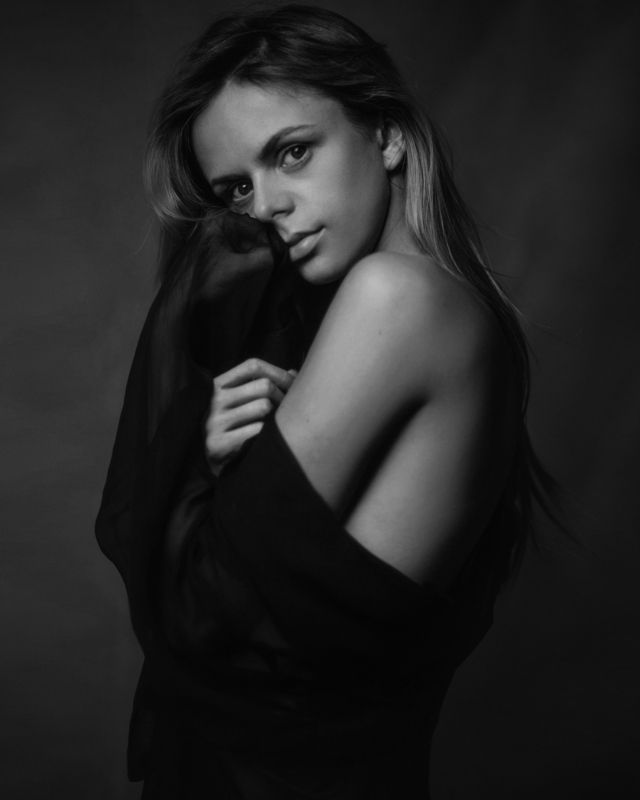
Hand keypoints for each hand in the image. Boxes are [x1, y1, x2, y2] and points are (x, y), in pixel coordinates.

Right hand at [206, 358, 296, 475]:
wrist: (206, 459)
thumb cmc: (231, 425)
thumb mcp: (240, 400)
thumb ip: (262, 384)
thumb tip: (294, 373)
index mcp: (218, 385)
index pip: (253, 366)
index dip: (278, 373)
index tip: (292, 385)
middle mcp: (214, 400)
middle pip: (265, 386)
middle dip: (282, 397)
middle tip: (288, 411)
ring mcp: (215, 421)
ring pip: (264, 407)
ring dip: (276, 417)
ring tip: (273, 426)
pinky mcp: (219, 443)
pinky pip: (258, 431)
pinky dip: (267, 435)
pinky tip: (264, 440)